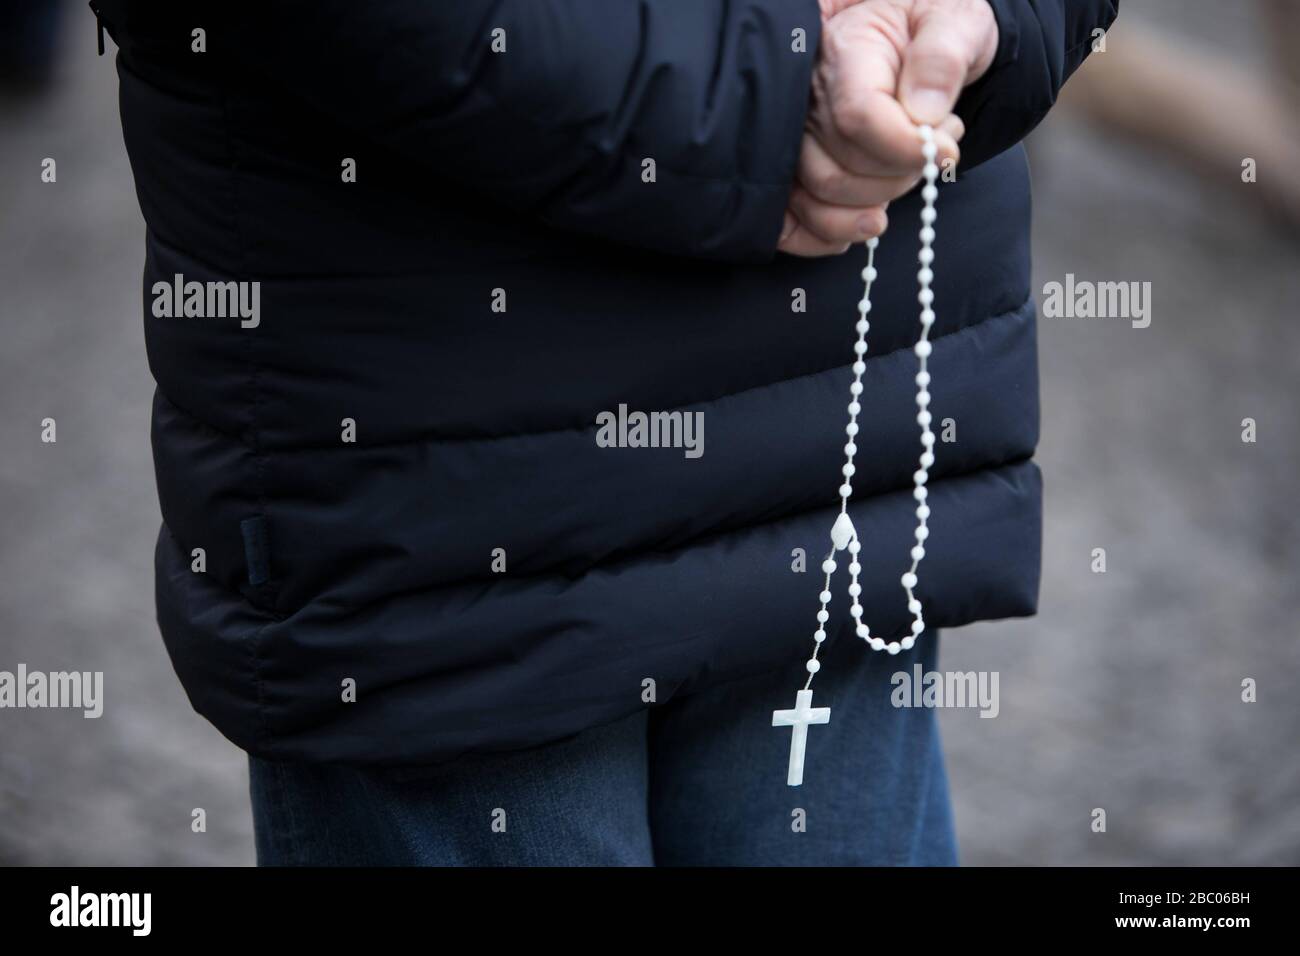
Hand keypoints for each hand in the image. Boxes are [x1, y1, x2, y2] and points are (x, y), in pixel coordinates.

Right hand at [780, 0, 998, 255]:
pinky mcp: (793, 167)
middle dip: (900, 177)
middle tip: (936, 151)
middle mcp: (806, 98)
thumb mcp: (954, 20)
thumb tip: (924, 112)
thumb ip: (943, 58)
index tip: (946, 150)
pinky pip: (791, 218)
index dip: (904, 149)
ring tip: (910, 172)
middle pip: (838, 168)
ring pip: (816, 196)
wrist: (914, 35)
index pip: (858, 117)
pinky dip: (828, 234)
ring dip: (873, 205)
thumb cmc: (931, 27)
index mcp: (844, 53)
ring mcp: (794, 136)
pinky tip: (868, 220)